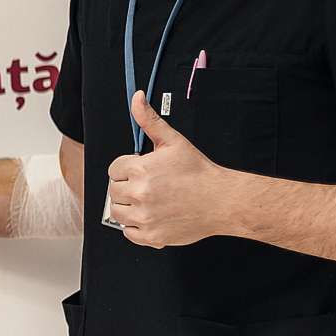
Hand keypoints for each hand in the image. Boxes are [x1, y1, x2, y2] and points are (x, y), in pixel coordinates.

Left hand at [105, 92, 242, 247]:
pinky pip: (128, 233)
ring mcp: (144, 217)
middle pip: (114, 191)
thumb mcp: (173, 141)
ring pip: (117, 212)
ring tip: (148, 202)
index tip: (141, 173)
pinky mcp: (151, 236)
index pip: (113, 170)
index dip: (127, 170)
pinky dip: (136, 227)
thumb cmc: (199, 172)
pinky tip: (151, 216)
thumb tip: (137, 99)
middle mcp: (139, 193)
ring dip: (128, 208)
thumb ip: (149, 120)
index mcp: (140, 169)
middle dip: (127, 188)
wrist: (222, 200)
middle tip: (149, 187)